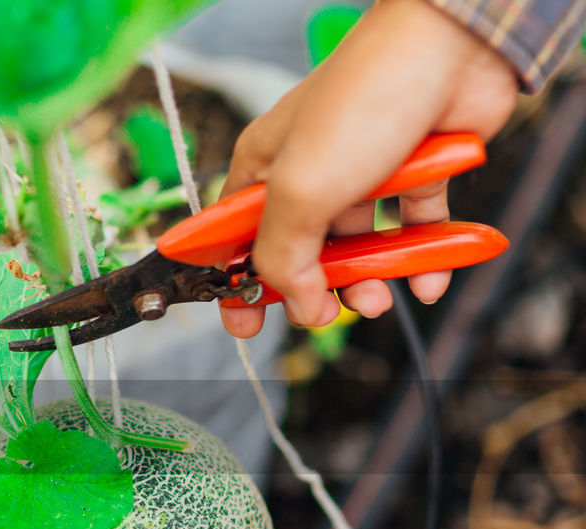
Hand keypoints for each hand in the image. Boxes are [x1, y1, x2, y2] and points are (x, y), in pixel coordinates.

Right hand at [219, 0, 519, 337]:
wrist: (452, 47)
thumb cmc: (362, 100)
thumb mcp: (301, 190)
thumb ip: (285, 256)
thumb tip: (296, 305)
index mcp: (263, 169)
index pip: (234, 238)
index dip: (237, 282)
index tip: (244, 323)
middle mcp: (308, 172)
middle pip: (299, 250)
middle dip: (312, 289)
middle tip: (323, 314)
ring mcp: (362, 172)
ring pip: (358, 246)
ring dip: (369, 280)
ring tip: (380, 296)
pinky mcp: (414, 170)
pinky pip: (414, 227)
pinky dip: (422, 258)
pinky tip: (427, 280)